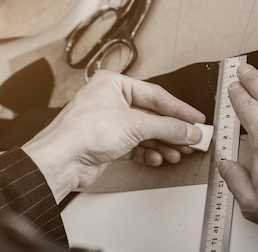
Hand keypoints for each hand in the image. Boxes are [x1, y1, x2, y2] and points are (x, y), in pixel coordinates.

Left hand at [22, 71, 204, 201]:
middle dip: (172, 131)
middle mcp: (110, 101)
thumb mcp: (135, 125)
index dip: (179, 109)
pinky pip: (134, 147)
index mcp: (113, 84)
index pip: (155, 96)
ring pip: (144, 133)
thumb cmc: (83, 132)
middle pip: (151, 116)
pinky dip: (148, 153)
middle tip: (192, 139)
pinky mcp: (106, 144)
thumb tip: (189, 130)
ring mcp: (108, 124)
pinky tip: (158, 158)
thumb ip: (168, 128)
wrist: (61, 160)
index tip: (196, 119)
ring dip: (162, 144)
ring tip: (179, 152)